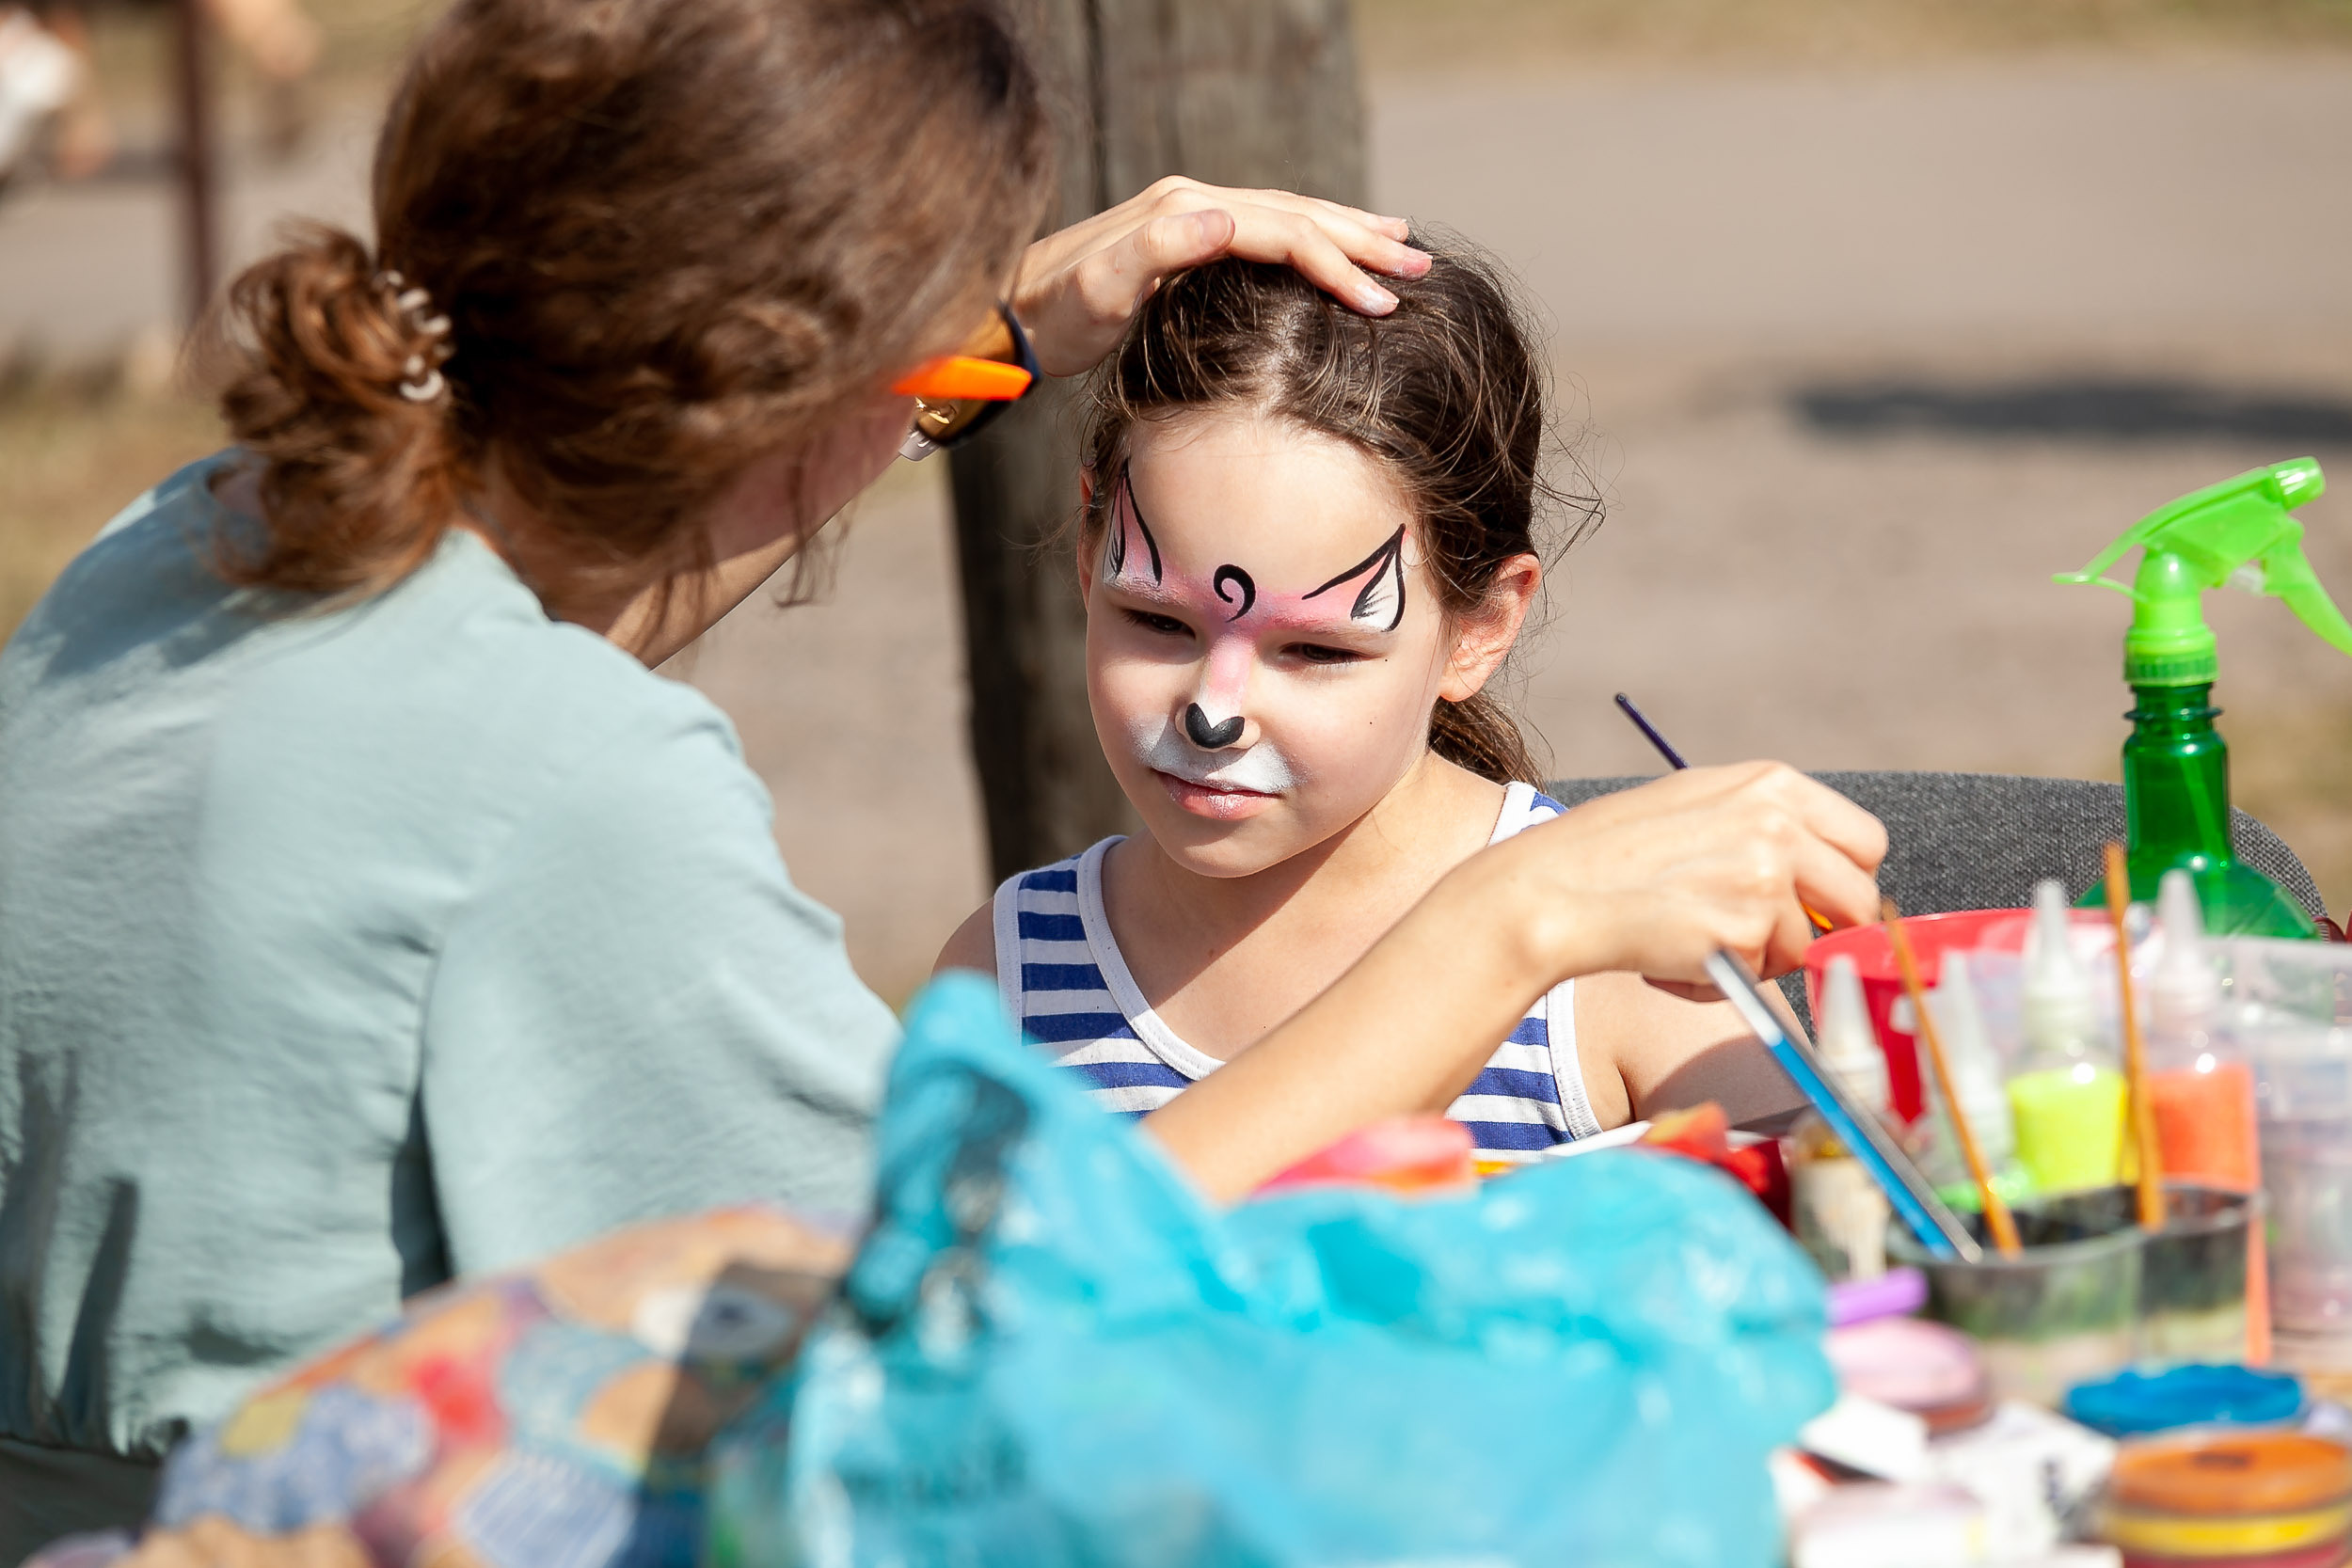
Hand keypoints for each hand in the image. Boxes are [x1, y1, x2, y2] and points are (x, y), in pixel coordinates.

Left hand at [1011, 176, 1431, 376]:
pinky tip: (1332, 246)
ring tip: (1399, 244)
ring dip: (1347, 231)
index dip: (1338, 265)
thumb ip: (1158, 250)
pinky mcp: (1187, 237)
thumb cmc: (1055, 314)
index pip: (1286, 232)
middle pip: (1299, 213)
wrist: (1010, 311)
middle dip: (1363, 240)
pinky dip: (1312, 236)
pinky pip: (1268, 229)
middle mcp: (1196, 203)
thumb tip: (1227, 220)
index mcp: (1189, 213)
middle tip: (1421, 265)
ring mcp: (1193, 217)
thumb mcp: (1101, 288)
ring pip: (1290, 214)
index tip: (1383, 302)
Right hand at [1497, 763, 1886, 1001]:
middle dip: (1829, 931)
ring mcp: (1765, 878)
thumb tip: (1823, 874)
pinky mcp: (1744, 932)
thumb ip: (1767, 825)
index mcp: (1773, 784)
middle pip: (1860, 900)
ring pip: (1807, 947)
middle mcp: (1778, 825)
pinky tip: (1674, 954)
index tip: (1821, 904)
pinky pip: (1760, 977)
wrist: (1557, 886)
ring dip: (1759, 959)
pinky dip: (1722, 979)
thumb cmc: (1615, 849)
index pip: (1865, 841)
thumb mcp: (1700, 803)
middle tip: (1774, 941)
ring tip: (1694, 938)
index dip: (1846, 881)